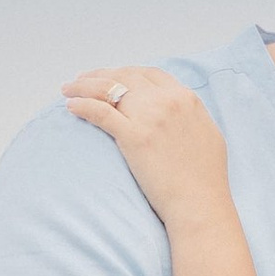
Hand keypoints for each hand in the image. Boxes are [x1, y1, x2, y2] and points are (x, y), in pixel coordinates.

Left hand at [63, 68, 233, 226]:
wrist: (200, 203)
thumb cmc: (206, 179)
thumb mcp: (206, 134)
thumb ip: (189, 116)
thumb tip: (177, 111)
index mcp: (185, 98)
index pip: (148, 74)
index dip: (125, 73)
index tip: (110, 77)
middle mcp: (167, 101)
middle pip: (125, 77)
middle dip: (100, 75)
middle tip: (82, 80)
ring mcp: (150, 117)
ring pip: (109, 89)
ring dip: (84, 86)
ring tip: (68, 90)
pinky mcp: (134, 137)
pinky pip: (100, 112)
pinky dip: (83, 106)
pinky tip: (71, 107)